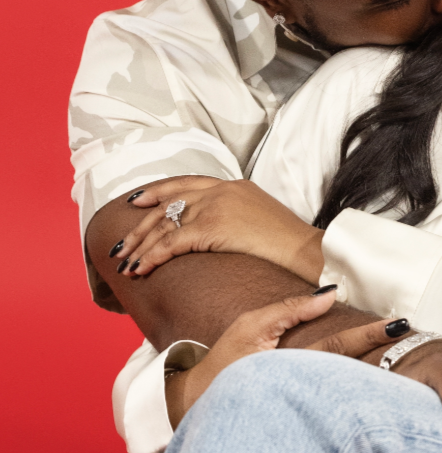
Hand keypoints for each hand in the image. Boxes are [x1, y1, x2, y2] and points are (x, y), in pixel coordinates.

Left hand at [112, 176, 323, 283]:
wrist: (309, 251)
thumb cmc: (292, 247)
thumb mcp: (263, 222)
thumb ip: (239, 220)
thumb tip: (224, 236)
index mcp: (234, 186)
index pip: (188, 183)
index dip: (160, 192)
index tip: (140, 201)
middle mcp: (222, 191)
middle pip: (169, 202)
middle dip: (141, 225)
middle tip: (122, 242)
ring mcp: (217, 207)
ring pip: (165, 224)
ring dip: (141, 246)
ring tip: (125, 263)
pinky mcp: (213, 227)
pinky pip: (171, 243)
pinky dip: (151, 257)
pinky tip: (140, 269)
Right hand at [166, 289, 394, 424]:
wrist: (199, 408)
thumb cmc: (224, 364)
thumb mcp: (251, 327)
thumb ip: (288, 311)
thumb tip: (329, 295)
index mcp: (294, 367)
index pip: (341, 347)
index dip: (371, 334)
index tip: (399, 323)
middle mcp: (306, 391)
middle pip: (355, 374)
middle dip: (387, 360)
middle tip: (419, 342)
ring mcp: (307, 407)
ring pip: (351, 391)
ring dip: (379, 379)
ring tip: (408, 357)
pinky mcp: (306, 416)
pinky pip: (338, 403)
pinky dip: (360, 393)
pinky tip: (380, 387)